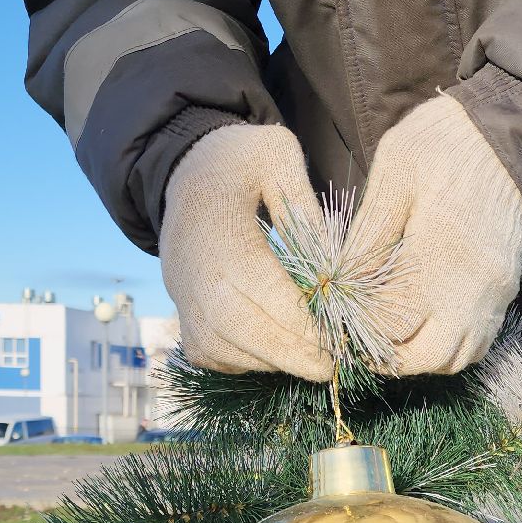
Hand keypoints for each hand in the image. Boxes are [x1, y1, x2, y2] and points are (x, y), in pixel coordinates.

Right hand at [162, 125, 333, 380]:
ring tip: (313, 359)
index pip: (259, 289)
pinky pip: (214, 355)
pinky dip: (248, 363)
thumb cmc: (242, 161)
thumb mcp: (279, 156)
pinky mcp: (183, 315)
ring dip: (272, 361)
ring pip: (225, 349)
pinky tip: (280, 352)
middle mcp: (190, 269)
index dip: (300, 322)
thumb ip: (305, 206)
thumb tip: (334, 267)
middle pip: (240, 329)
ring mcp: (182, 297)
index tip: (339, 340)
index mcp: (217, 226)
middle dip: (292, 354)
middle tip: (334, 366)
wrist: (186, 170)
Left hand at [350, 93, 521, 374]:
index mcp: (438, 257)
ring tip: (391, 332)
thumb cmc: (444, 146)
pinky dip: (448, 345)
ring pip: (456, 358)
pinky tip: (424, 321)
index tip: (337, 317)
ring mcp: (494, 294)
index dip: (357, 329)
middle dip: (389, 356)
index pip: (391, 325)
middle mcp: (471, 287)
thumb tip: (342, 285)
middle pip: (426, 357)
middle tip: (361, 335)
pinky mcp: (505, 290)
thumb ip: (369, 235)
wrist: (512, 134)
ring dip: (420, 356)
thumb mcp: (394, 175)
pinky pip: (477, 342)